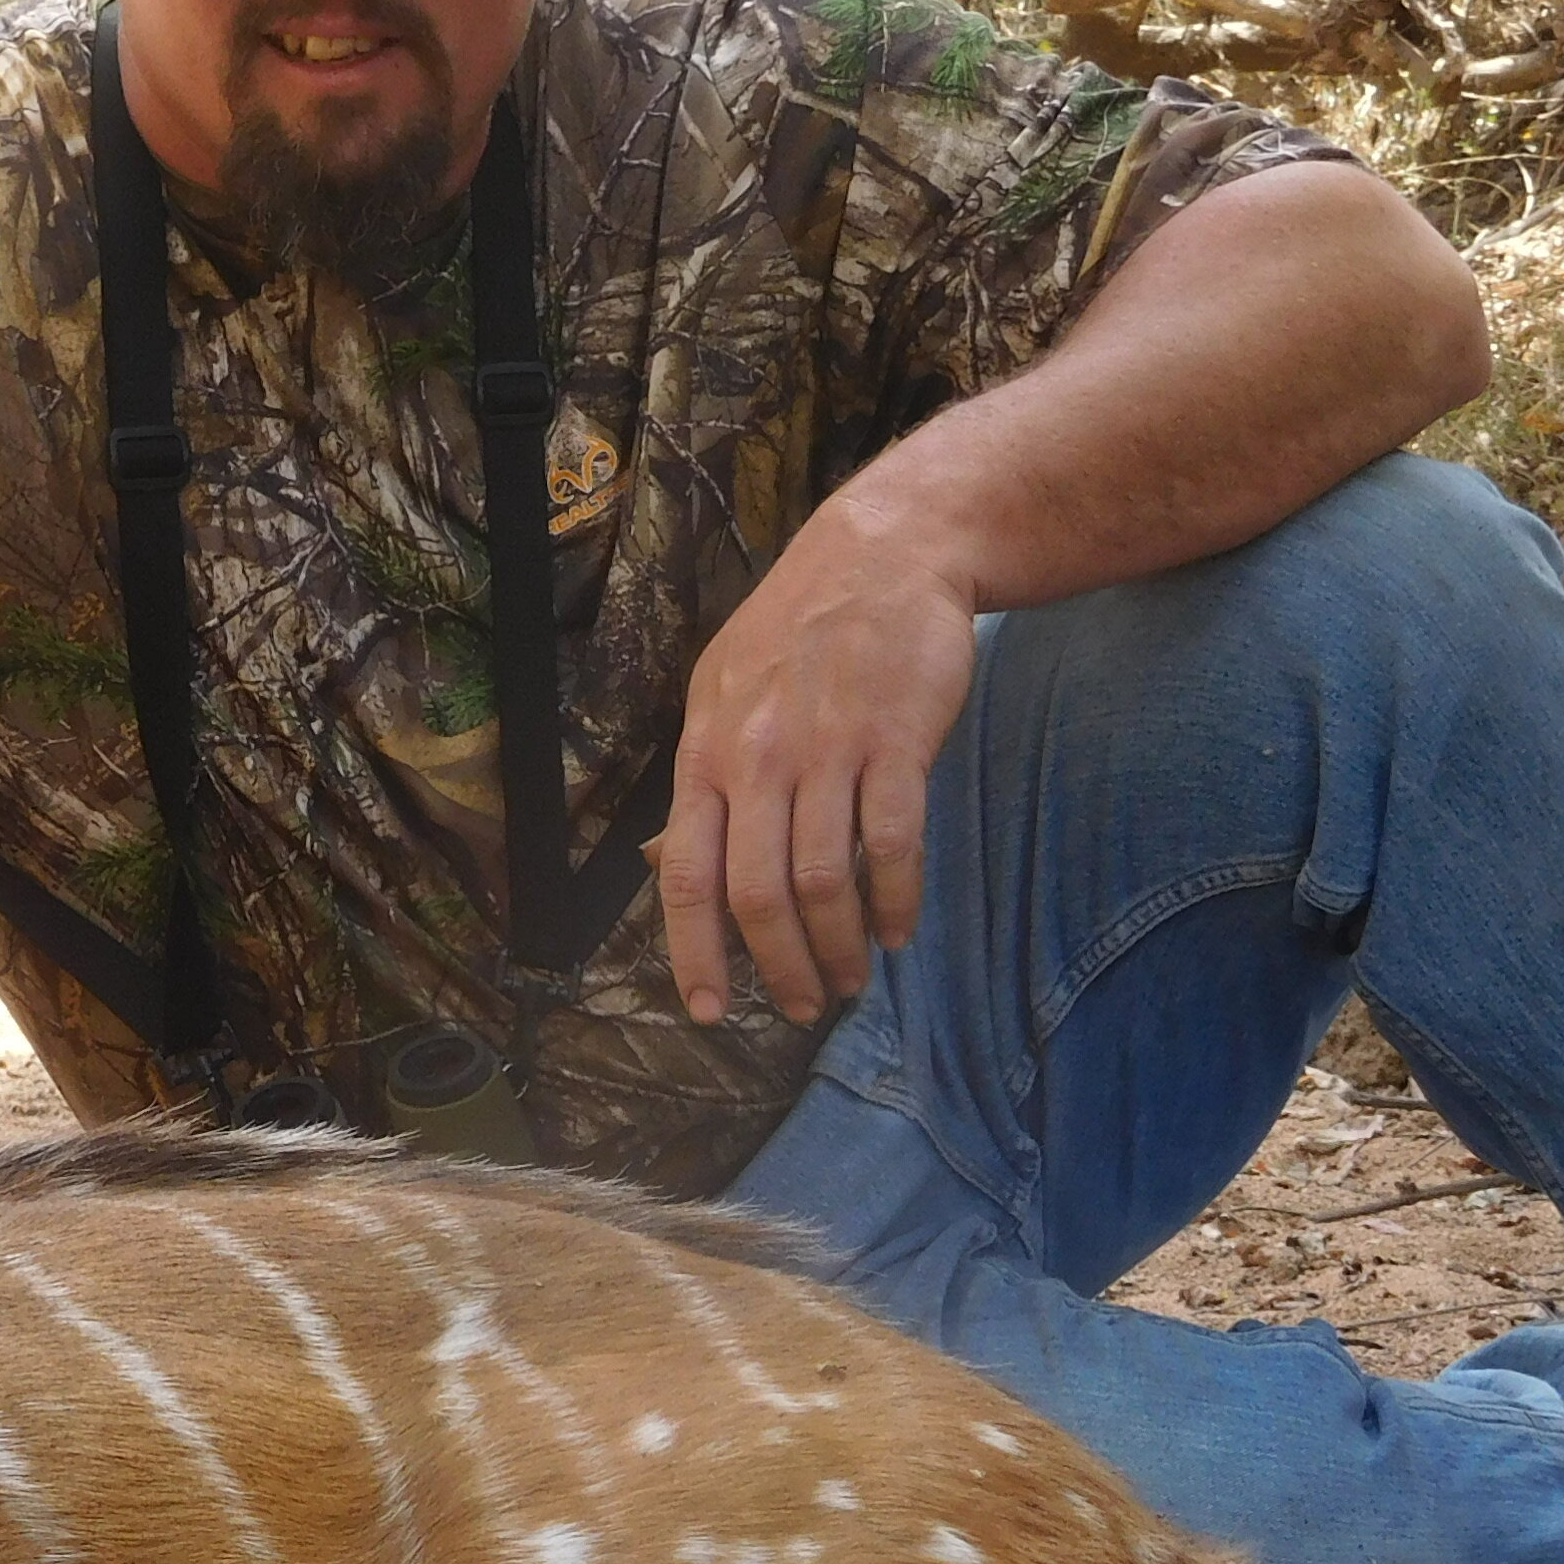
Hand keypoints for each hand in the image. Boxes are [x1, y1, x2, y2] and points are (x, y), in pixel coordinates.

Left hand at [653, 509, 982, 1024]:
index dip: (694, 953)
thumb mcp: (721, 690)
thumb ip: (703, 779)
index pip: (685, 875)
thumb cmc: (799, 629)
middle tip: (802, 1005)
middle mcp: (757, 758)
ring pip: (821, 883)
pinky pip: (890, 845)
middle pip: (755, 895)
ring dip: (838, 947)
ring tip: (851, 979)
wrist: (886, 552)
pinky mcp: (895, 742)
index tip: (710, 1011)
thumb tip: (666, 862)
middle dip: (779, 967)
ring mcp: (826, 750)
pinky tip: (898, 930)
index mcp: (707, 754)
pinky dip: (895, 901)